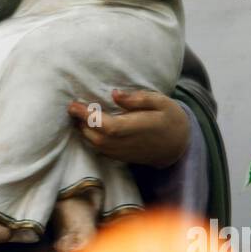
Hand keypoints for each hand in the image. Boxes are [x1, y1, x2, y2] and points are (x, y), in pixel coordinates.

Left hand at [67, 88, 189, 167]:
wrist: (178, 144)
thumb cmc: (170, 118)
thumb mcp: (161, 101)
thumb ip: (138, 98)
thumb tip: (115, 94)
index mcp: (137, 128)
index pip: (107, 125)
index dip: (88, 116)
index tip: (74, 105)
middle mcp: (127, 143)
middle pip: (96, 137)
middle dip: (81, 122)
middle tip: (73, 107)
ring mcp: (123, 152)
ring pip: (95, 145)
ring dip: (83, 130)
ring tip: (77, 115)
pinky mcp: (121, 157)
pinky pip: (100, 149)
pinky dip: (89, 138)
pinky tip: (86, 126)